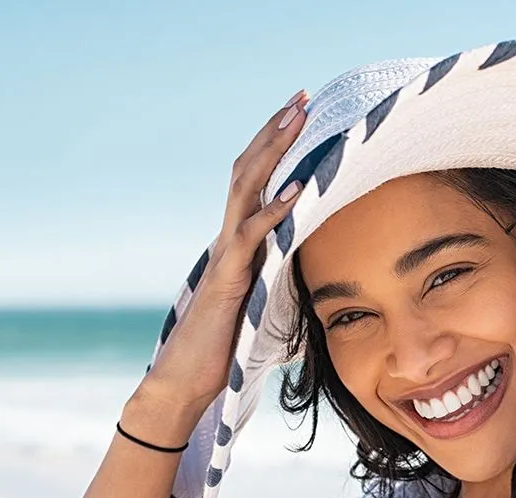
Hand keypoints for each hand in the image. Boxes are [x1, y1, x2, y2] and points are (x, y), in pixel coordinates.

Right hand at [138, 89, 311, 415]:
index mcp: (243, 244)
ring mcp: (227, 255)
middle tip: (302, 97)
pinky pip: (253, 237)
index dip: (278, 148)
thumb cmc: (229, 348)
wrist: (189, 381)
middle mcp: (231, 240)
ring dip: (274, 152)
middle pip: (251, 170)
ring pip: (247, 189)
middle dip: (276, 132)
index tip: (304, 115)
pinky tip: (301, 189)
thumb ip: (290, 285)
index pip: (260, 182)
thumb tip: (325, 285)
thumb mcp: (271, 307)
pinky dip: (277, 211)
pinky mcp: (227, 278)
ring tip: (299, 119)